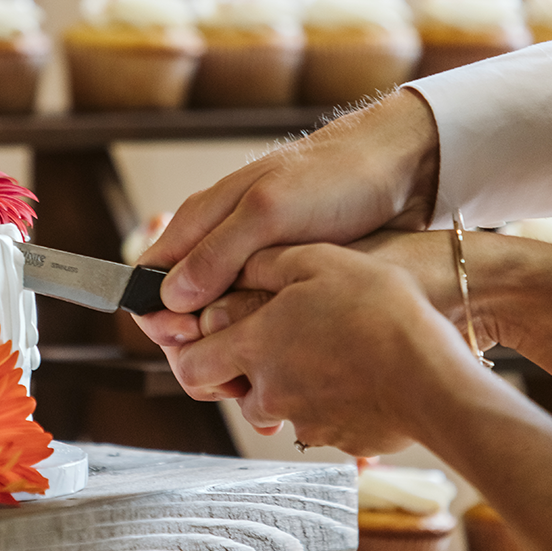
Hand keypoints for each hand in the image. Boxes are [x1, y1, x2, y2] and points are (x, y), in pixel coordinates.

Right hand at [135, 89, 439, 347]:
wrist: (402, 169)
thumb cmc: (335, 178)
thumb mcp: (270, 211)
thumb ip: (217, 253)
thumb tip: (170, 297)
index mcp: (202, 219)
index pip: (149, 278)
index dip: (158, 317)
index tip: (189, 343)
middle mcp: (221, 245)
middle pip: (180, 310)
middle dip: (194, 348)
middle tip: (228, 373)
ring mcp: (253, 265)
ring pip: (220, 322)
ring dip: (229, 355)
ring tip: (255, 381)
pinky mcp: (286, 281)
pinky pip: (257, 323)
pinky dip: (261, 349)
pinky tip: (282, 371)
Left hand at [164, 242, 481, 453]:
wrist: (434, 375)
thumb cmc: (379, 310)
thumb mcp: (319, 261)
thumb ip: (266, 264)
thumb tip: (235, 266)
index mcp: (254, 346)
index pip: (189, 364)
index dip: (189, 351)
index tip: (205, 334)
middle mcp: (270, 392)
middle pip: (230, 390)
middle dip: (240, 370)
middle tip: (272, 340)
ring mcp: (305, 421)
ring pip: (275, 408)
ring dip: (286, 385)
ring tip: (323, 351)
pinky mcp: (341, 440)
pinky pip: (322, 422)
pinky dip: (329, 402)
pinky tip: (357, 374)